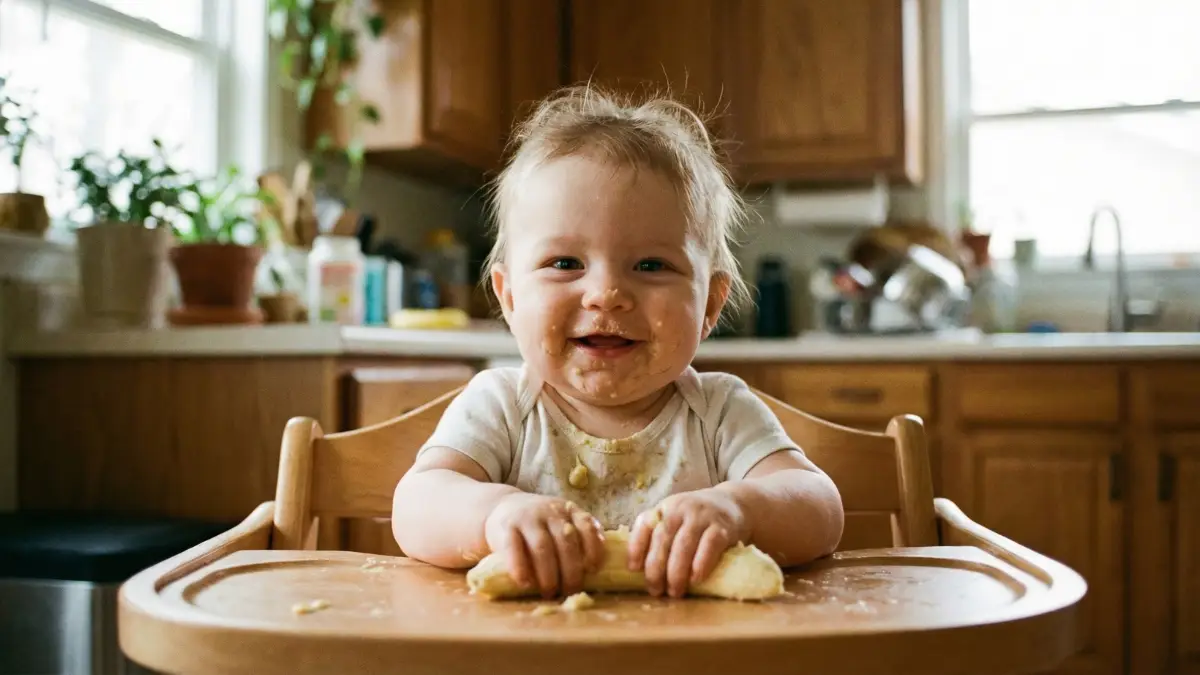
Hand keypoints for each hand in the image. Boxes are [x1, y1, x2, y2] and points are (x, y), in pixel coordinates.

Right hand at [484, 492, 605, 597]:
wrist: (501, 507)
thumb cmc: (539, 525)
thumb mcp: (560, 522)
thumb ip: (576, 538)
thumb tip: (594, 573)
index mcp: (568, 510)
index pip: (586, 525)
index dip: (593, 548)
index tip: (593, 569)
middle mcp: (550, 511)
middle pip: (565, 542)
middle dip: (570, 571)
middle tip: (570, 591)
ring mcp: (527, 517)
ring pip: (542, 547)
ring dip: (548, 574)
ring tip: (549, 592)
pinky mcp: (506, 527)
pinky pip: (513, 548)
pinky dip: (520, 568)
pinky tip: (525, 583)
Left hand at [627, 488, 748, 597]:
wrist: (734, 504)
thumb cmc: (697, 520)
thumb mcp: (675, 519)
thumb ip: (658, 536)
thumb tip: (638, 570)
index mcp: (664, 508)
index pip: (644, 525)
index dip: (636, 547)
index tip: (633, 569)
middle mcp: (680, 509)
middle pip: (662, 539)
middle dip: (656, 568)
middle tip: (656, 591)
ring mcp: (701, 516)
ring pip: (683, 545)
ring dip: (676, 571)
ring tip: (674, 592)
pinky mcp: (722, 527)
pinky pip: (709, 546)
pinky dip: (701, 564)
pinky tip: (695, 580)